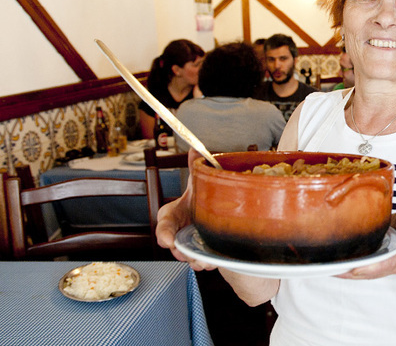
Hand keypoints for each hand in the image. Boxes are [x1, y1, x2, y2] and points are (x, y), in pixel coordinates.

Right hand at [155, 151, 216, 270]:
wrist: (212, 209)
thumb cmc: (201, 195)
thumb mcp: (199, 180)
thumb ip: (196, 166)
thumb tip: (195, 148)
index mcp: (172, 215)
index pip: (163, 226)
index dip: (164, 234)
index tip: (167, 240)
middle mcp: (176, 232)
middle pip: (174, 247)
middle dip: (182, 252)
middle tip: (192, 254)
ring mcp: (187, 244)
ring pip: (187, 257)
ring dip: (195, 260)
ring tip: (205, 260)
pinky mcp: (198, 252)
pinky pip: (198, 262)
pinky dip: (205, 264)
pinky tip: (214, 262)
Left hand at [337, 187, 395, 278]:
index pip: (391, 261)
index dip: (373, 267)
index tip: (356, 268)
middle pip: (373, 272)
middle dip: (352, 272)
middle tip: (333, 268)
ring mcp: (385, 266)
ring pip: (364, 274)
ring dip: (346, 272)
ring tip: (327, 267)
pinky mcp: (376, 265)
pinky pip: (360, 270)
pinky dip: (346, 269)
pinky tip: (331, 265)